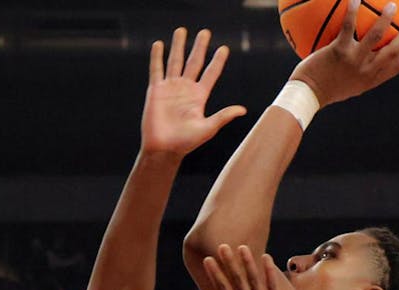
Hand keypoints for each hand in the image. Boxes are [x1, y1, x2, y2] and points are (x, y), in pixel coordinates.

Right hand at [141, 28, 246, 157]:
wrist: (163, 149)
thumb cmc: (186, 143)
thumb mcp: (208, 128)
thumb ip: (223, 116)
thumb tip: (243, 110)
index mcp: (199, 97)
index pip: (211, 74)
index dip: (217, 61)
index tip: (224, 48)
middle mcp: (186, 89)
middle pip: (194, 62)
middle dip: (199, 47)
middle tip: (205, 32)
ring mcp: (170, 88)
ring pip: (175, 62)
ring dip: (178, 46)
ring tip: (181, 31)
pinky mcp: (156, 90)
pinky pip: (157, 70)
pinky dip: (157, 57)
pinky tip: (159, 45)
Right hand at [192, 245, 295, 289]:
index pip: (223, 289)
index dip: (215, 273)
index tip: (208, 260)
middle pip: (237, 281)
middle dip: (229, 262)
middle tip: (222, 246)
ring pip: (255, 280)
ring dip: (248, 262)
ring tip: (242, 247)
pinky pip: (274, 286)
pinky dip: (269, 272)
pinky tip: (266, 257)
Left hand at [289, 1, 398, 107]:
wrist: (307, 95)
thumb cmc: (323, 90)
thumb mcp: (345, 87)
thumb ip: (356, 75)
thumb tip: (360, 64)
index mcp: (369, 80)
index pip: (395, 68)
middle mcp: (366, 71)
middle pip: (393, 51)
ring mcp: (354, 60)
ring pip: (376, 36)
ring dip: (386, 19)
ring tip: (393, 6)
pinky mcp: (339, 51)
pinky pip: (349, 25)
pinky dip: (353, 10)